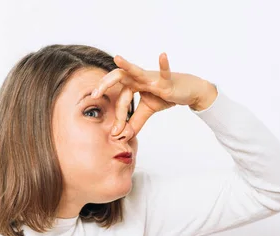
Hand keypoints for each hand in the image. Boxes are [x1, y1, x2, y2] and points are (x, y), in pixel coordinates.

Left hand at [90, 52, 209, 136]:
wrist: (186, 91)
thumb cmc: (164, 96)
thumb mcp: (146, 111)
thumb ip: (134, 122)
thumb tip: (121, 136)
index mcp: (133, 85)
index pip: (120, 99)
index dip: (118, 115)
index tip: (116, 131)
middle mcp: (139, 78)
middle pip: (119, 77)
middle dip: (105, 84)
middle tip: (94, 95)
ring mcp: (152, 78)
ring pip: (136, 71)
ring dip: (126, 65)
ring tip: (117, 58)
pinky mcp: (166, 81)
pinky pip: (164, 72)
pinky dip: (163, 64)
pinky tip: (162, 55)